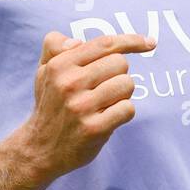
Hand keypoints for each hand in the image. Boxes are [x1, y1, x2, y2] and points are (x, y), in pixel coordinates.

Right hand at [21, 31, 154, 179]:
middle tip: (102, 89)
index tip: (150, 42)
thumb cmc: (50, 105)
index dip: (131, 41)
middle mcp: (69, 83)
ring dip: (121, 95)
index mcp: (60, 65)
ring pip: (127, 84)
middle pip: (120, 63)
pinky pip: (128, 109)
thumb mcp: (44, 70)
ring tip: (104, 104)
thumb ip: (55, 46)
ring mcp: (81, 107)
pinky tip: (107, 118)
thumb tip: (77, 41)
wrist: (40, 148)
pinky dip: (123, 113)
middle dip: (118, 75)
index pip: (105, 44)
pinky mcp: (93, 129)